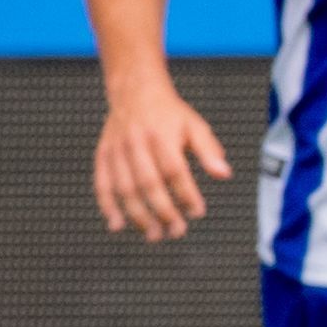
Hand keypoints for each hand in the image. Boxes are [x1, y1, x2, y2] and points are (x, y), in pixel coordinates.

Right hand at [95, 82, 229, 241]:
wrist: (135, 92)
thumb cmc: (171, 115)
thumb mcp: (195, 126)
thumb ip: (208, 151)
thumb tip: (224, 175)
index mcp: (162, 135)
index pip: (174, 170)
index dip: (185, 194)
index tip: (197, 213)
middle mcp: (136, 143)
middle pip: (148, 183)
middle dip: (163, 211)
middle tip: (176, 232)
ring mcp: (116, 150)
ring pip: (124, 187)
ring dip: (137, 215)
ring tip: (154, 235)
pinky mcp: (102, 155)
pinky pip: (102, 184)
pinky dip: (108, 206)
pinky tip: (117, 226)